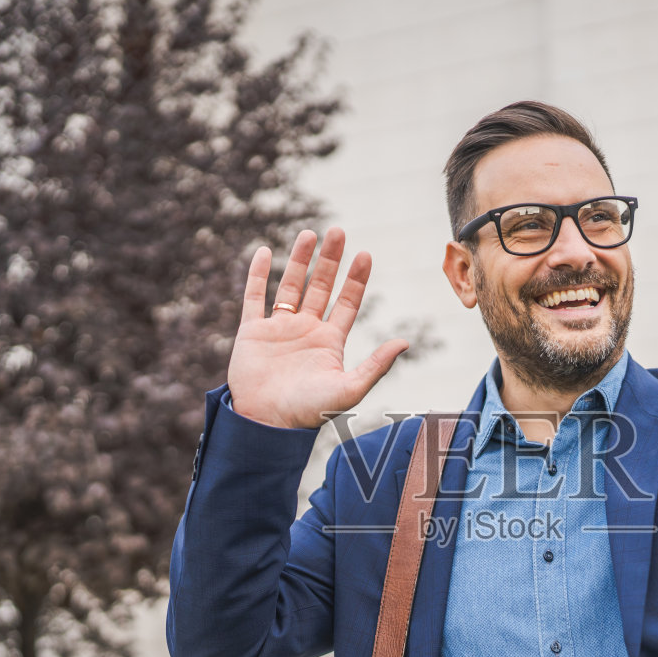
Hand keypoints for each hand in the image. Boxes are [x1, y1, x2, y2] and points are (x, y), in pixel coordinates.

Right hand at [226, 228, 408, 429]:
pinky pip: (254, 297)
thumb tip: (405, 342)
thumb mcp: (349, 389)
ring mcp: (278, 330)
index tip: (365, 254)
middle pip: (321, 287)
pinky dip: (258, 275)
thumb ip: (376, 365)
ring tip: (309, 234)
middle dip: (330, 260)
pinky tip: (264, 251)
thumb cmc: (309, 412)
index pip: (347, 303)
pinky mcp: (252, 333)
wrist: (267, 424)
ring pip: (291, 286)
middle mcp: (305, 331)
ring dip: (299, 260)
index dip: (356, 280)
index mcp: (329, 342)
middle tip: (338, 232)